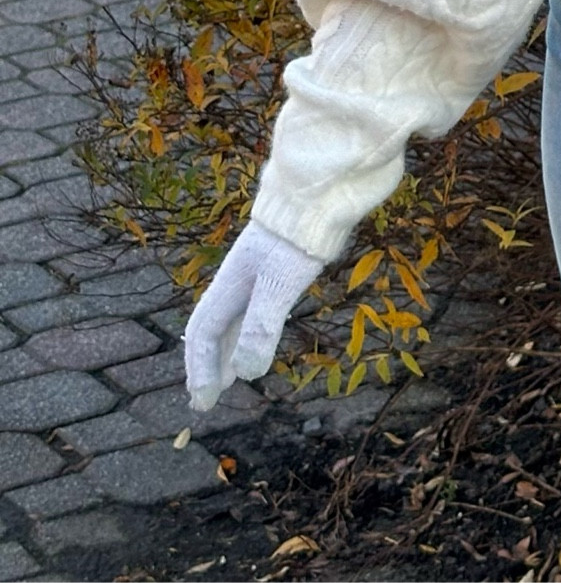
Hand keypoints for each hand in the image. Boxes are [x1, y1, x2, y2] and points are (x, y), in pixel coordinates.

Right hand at [183, 221, 324, 410]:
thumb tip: (245, 374)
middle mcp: (236, 282)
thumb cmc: (295, 240)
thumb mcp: (278, 284)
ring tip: (228, 377)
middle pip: (213, 328)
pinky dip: (246, 332)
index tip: (203, 402)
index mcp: (229, 286)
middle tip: (205, 397)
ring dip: (227, 351)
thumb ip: (260, 326)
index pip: (205, 334)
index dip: (202, 369)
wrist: (318, 197)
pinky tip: (258, 337)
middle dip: (207, 365)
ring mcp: (255, 274)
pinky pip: (250, 309)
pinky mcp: (277, 269)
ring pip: (231, 320)